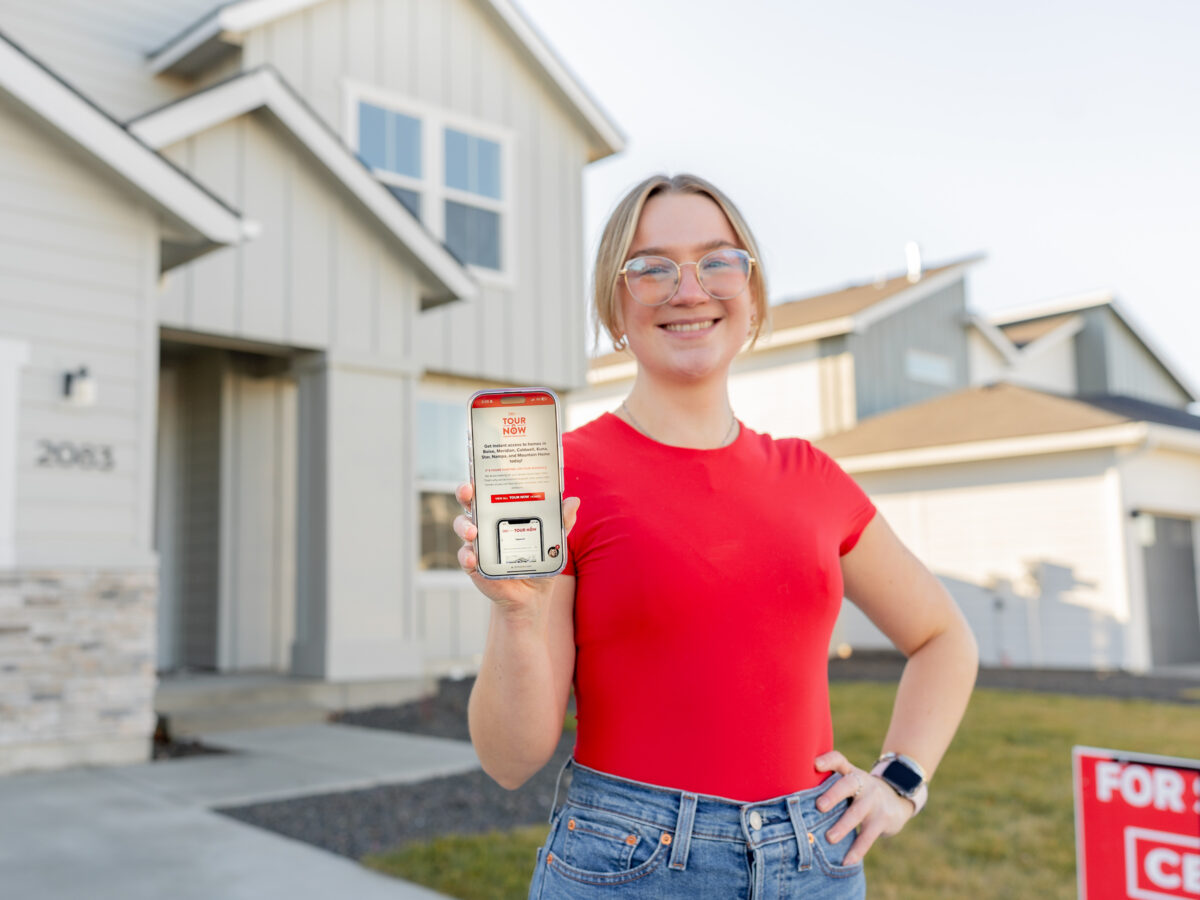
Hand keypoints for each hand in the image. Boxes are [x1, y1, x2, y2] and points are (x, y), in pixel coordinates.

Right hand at [452, 482, 580, 619]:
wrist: (532, 595)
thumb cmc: (540, 560)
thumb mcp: (553, 540)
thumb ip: (562, 521)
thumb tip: (574, 501)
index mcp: (502, 511)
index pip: (488, 489)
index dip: (480, 477)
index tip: (478, 471)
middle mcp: (486, 523)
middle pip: (468, 502)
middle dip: (464, 492)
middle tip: (469, 492)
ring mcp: (477, 543)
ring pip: (462, 527)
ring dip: (464, 526)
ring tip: (474, 532)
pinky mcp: (473, 564)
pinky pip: (464, 557)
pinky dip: (466, 556)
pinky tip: (473, 558)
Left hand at [814, 750, 915, 866]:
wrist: (897, 800)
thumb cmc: (859, 793)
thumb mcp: (848, 783)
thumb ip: (828, 786)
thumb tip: (792, 801)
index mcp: (850, 772)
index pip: (839, 760)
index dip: (828, 760)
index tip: (814, 764)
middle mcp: (863, 783)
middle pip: (848, 784)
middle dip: (834, 795)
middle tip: (819, 806)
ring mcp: (874, 800)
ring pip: (857, 812)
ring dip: (843, 826)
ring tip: (829, 839)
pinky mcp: (884, 819)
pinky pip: (869, 835)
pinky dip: (857, 849)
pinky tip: (847, 861)